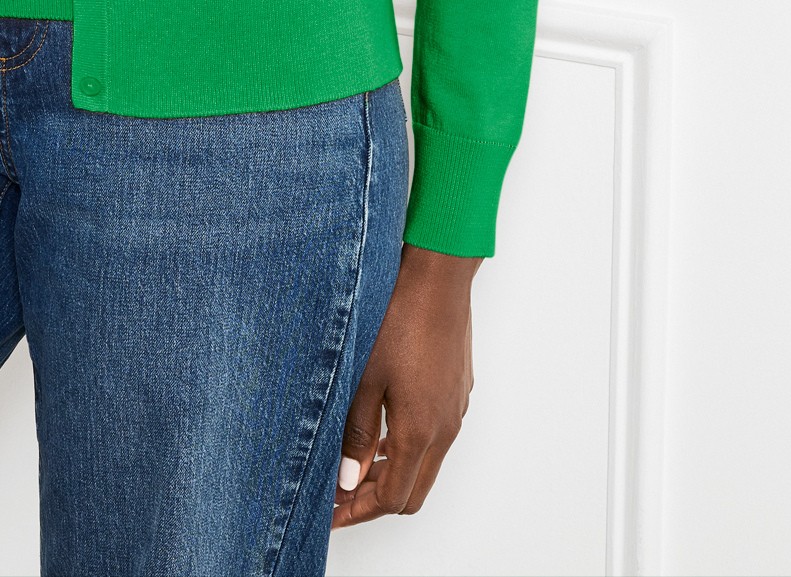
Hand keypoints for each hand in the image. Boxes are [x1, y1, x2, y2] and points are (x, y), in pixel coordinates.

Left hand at [330, 243, 479, 527]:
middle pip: (414, 491)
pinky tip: (384, 430)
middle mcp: (445, 428)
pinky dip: (409, 448)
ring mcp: (455, 410)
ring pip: (426, 465)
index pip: (393, 498)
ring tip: (356, 465)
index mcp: (421, 432)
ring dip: (393, 474)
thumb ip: (356, 435)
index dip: (359, 511)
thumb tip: (349, 480)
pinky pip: (436, 437)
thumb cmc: (398, 318)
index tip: (332, 513)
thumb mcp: (363, 378)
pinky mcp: (458, 391)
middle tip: (341, 495)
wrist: (437, 276)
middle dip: (376, 500)